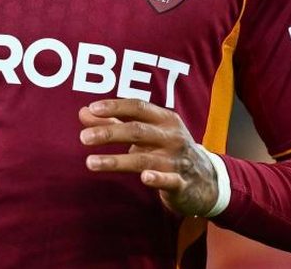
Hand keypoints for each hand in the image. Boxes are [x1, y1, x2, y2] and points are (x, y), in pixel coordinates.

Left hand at [78, 98, 217, 216]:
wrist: (207, 181)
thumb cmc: (169, 151)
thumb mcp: (147, 134)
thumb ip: (115, 123)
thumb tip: (83, 112)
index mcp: (165, 119)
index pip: (138, 107)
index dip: (115, 107)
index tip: (93, 109)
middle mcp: (172, 136)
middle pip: (137, 130)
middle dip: (109, 133)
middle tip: (84, 138)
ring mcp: (177, 160)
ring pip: (144, 158)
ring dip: (116, 160)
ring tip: (90, 162)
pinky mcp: (181, 183)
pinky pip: (168, 179)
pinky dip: (157, 178)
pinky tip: (144, 178)